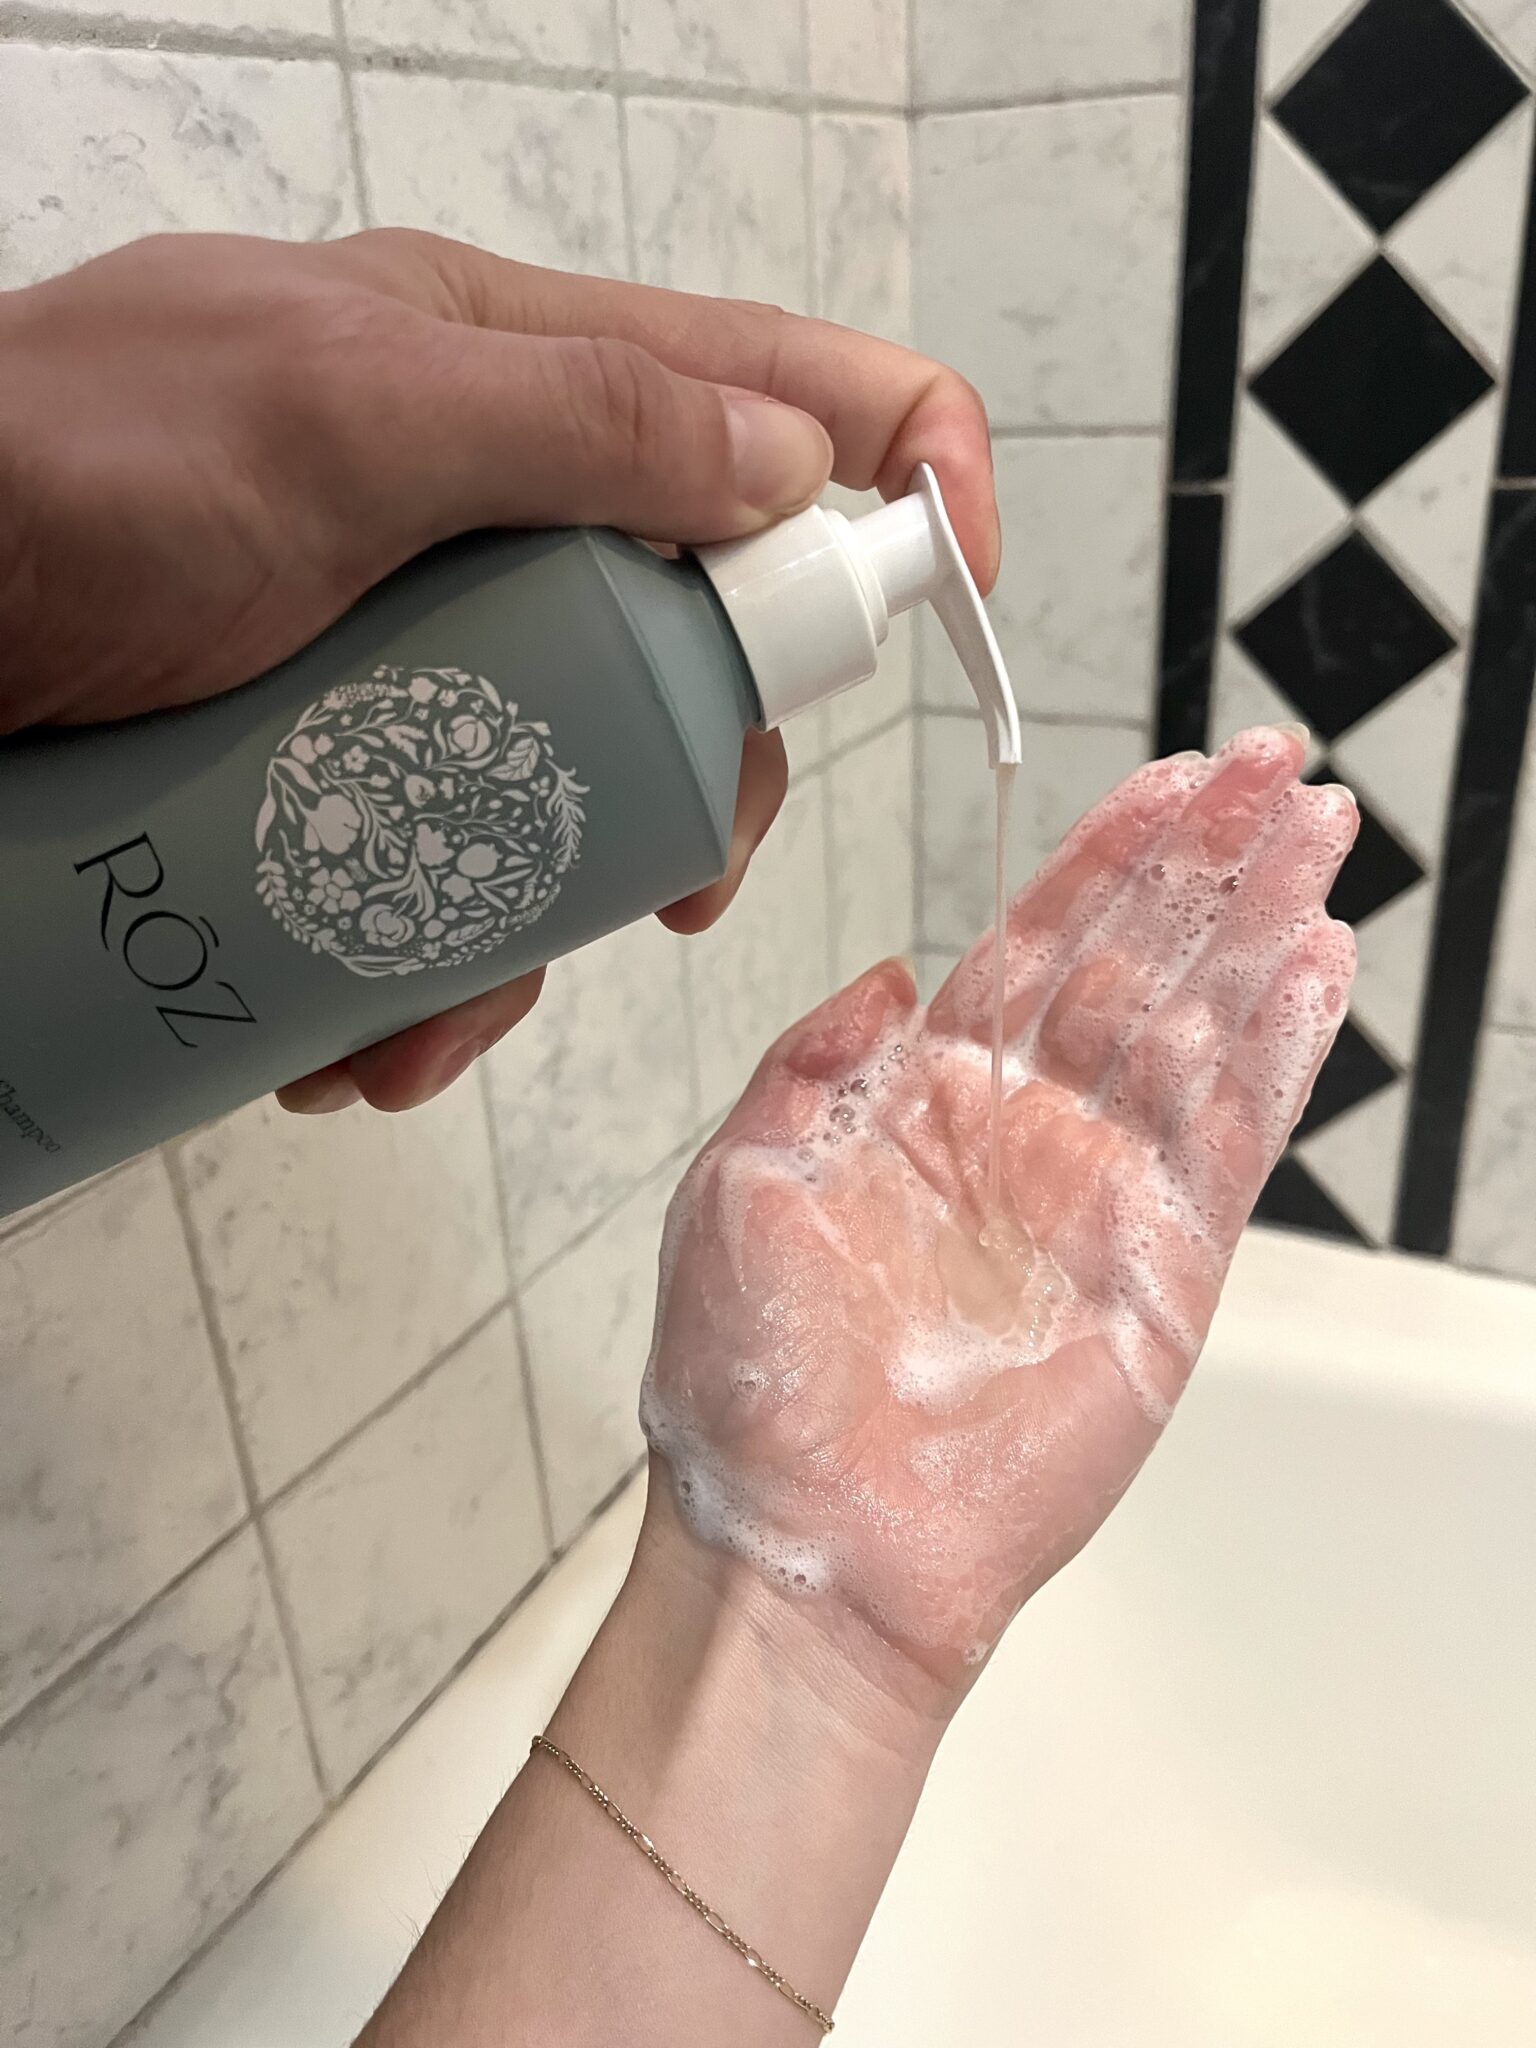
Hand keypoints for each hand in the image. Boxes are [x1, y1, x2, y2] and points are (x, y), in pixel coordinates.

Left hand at [0, 229, 996, 1111]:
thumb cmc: (66, 471)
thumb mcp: (338, 413)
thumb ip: (582, 420)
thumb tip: (799, 468)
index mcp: (514, 376)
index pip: (785, 391)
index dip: (902, 476)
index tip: (952, 605)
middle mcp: (489, 506)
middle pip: (705, 641)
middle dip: (705, 781)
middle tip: (663, 889)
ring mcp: (418, 642)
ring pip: (581, 785)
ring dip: (539, 924)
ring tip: (429, 1021)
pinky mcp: (346, 755)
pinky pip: (456, 863)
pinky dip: (430, 969)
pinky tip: (361, 1035)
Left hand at [641, 727, 1357, 1704]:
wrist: (806, 1544)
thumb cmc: (751, 1386)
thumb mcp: (739, 1180)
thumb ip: (815, 1060)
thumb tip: (894, 971)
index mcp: (925, 1100)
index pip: (1033, 944)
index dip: (1102, 857)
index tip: (1165, 779)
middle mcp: (1024, 1135)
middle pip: (1137, 963)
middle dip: (1205, 861)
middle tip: (1276, 767)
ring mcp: (1100, 1199)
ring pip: (1199, 1028)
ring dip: (1261, 927)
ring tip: (1317, 832)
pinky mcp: (1162, 1274)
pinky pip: (1230, 1139)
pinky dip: (1278, 1050)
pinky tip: (1316, 965)